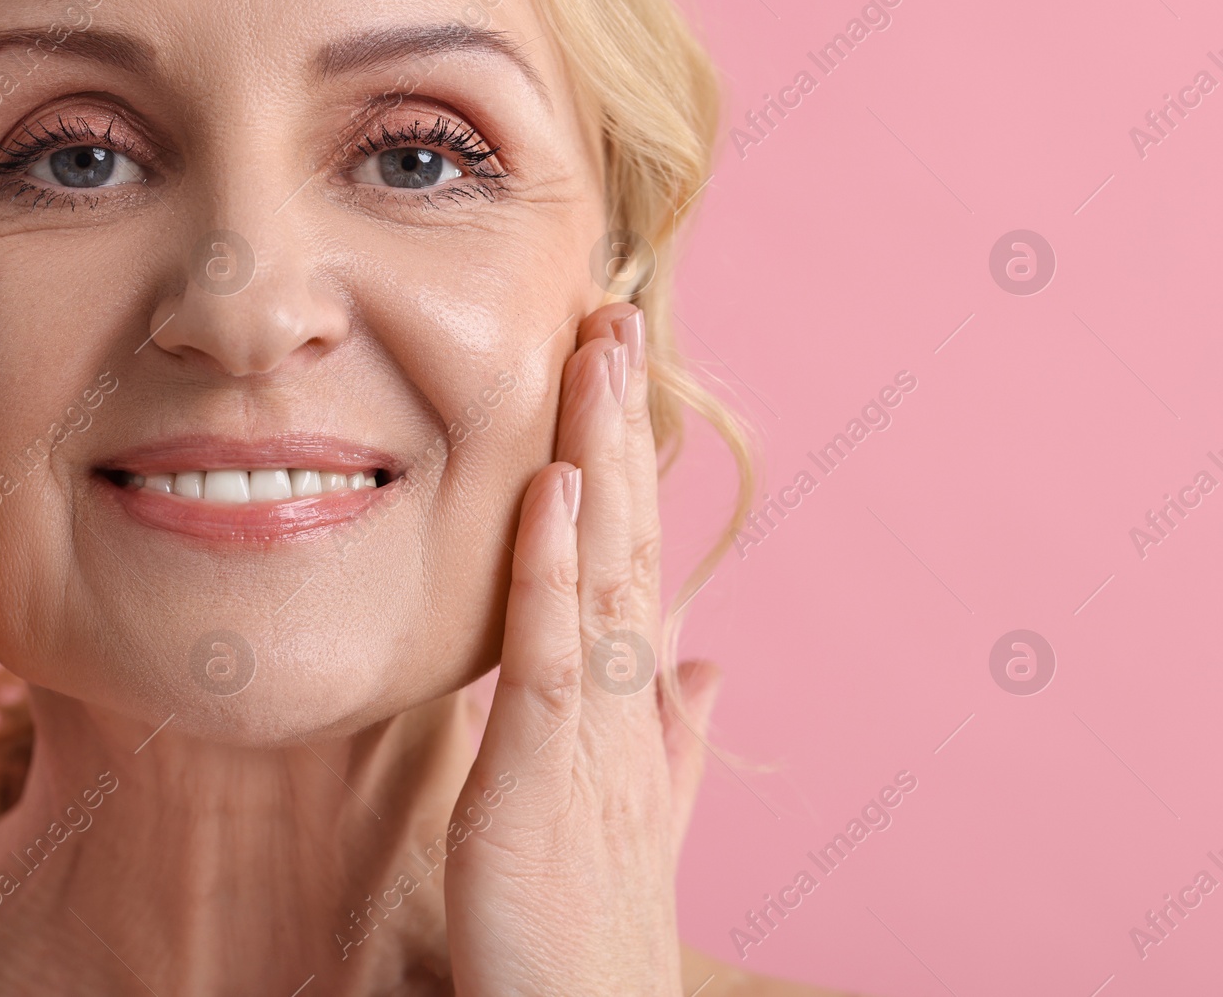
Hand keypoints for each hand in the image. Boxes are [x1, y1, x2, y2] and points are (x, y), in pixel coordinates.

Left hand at [446, 302, 721, 995]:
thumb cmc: (596, 931)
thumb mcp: (638, 815)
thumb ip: (674, 740)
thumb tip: (706, 668)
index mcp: (631, 707)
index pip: (635, 560)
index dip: (630, 465)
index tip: (619, 376)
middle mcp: (625, 705)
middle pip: (631, 541)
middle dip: (623, 428)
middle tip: (616, 315)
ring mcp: (591, 737)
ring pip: (604, 573)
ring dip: (602, 458)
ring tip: (601, 351)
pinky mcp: (539, 778)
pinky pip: (549, 655)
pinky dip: (553, 567)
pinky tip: (555, 486)